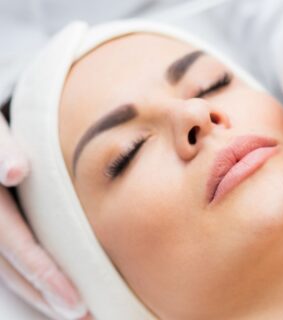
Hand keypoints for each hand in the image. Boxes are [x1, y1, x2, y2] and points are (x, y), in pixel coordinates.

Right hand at [0, 115, 88, 318]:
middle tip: (83, 314)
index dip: (43, 273)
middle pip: (10, 267)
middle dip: (46, 293)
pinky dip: (28, 279)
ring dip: (37, 294)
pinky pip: (4, 261)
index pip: (16, 243)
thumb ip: (0, 148)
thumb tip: (12, 173)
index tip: (74, 299)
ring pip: (5, 270)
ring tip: (73, 312)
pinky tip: (51, 292)